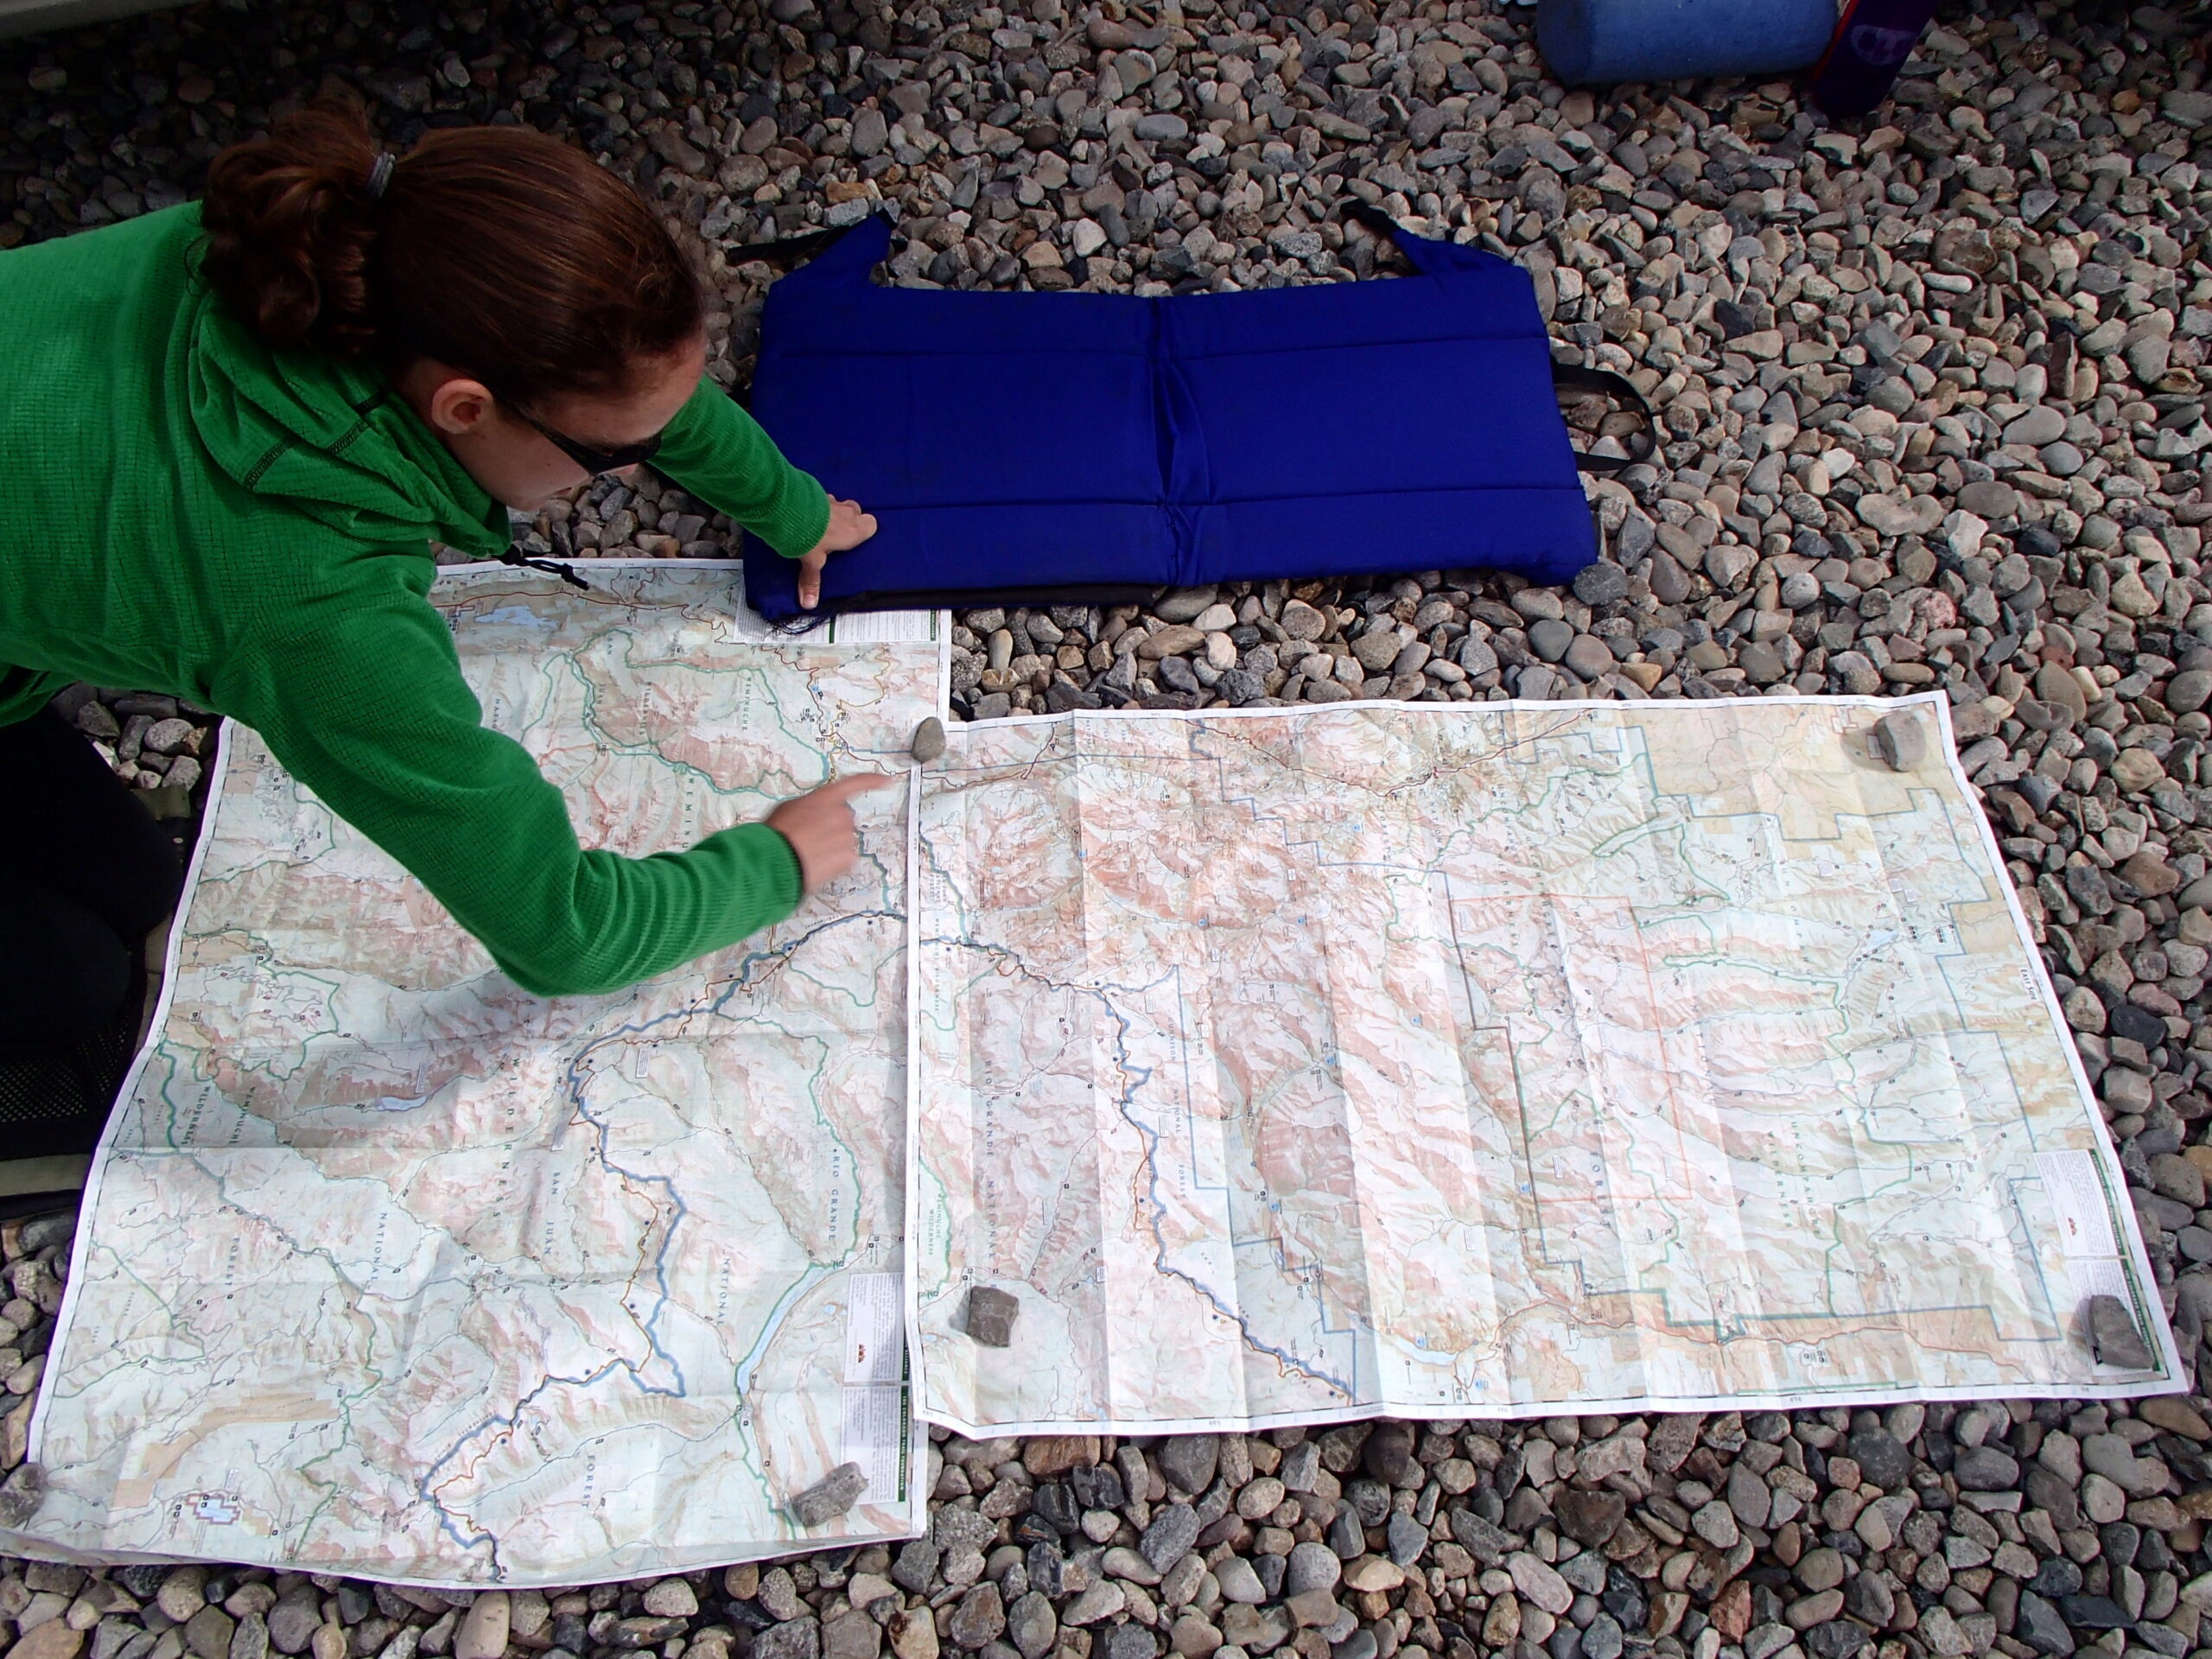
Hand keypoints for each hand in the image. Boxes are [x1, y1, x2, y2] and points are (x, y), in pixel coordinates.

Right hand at [767, 773, 899, 891]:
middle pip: (845, 818)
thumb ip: (809, 806)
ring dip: (832, 845)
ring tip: (809, 851)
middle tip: (811, 837)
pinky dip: (833, 861)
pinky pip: (845, 857)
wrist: (777, 860)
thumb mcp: (789, 808)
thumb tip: (813, 813)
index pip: (854, 784)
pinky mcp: (849, 858)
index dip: (870, 781)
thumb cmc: (778, 833)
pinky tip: (816, 863)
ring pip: (845, 840)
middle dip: (832, 826)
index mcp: (826, 798)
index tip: (884, 780)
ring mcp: (847, 836)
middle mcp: (841, 814)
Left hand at [796, 497, 878, 609]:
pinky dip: (817, 503)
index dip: (863, 531)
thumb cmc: (810, 537)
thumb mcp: (812, 562)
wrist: (791, 509)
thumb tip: (809, 604)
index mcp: (854, 531)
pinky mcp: (817, 490)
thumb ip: (812, 581)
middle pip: (857, 511)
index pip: (871, 525)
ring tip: (819, 523)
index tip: (852, 540)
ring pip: (839, 503)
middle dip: (849, 519)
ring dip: (832, 511)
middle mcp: (847, 513)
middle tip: (835, 533)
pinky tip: (806, 511)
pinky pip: (822, 497)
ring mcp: (833, 499)